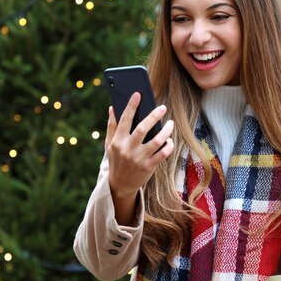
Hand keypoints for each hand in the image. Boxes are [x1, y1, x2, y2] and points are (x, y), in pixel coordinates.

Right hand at [105, 92, 174, 223]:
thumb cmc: (116, 161)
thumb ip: (112, 126)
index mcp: (117, 141)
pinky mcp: (148, 167)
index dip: (131, 106)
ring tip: (170, 124)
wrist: (120, 185)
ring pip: (156, 141)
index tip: (138, 94)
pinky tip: (170, 141)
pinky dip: (168, 146)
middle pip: (142, 129)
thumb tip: (112, 107)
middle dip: (153, 116)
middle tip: (162, 107)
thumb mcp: (109, 145)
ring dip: (165, 131)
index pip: (124, 120)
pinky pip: (162, 154)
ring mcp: (139, 159)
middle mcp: (128, 149)